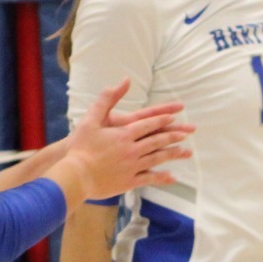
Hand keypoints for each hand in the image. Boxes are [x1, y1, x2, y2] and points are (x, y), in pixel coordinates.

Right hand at [61, 80, 193, 199]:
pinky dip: (161, 177)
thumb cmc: (80, 147)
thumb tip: (125, 80)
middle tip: (187, 133)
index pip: (148, 124)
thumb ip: (108, 98)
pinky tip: (172, 177)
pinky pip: (149, 178)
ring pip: (157, 158)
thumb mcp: (91, 118)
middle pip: (157, 140)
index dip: (161, 119)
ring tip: (185, 151)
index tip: (174, 117)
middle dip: (173, 136)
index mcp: (124, 133)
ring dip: (172, 154)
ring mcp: (132, 166)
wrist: (75, 176)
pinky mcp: (129, 181)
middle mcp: (132, 149)